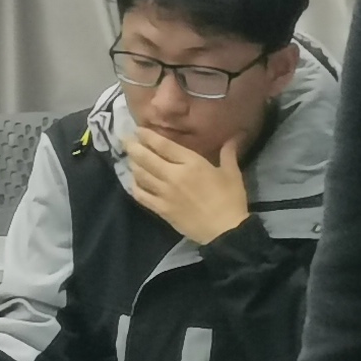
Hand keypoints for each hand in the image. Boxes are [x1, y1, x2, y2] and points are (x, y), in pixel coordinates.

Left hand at [124, 127, 248, 246]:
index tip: (138, 130)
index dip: (148, 136)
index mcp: (191, 163)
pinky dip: (135, 186)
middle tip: (125, 140)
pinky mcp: (161, 209)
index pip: (164, 146)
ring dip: (133, 164)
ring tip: (129, 158)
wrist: (225, 231)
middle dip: (133, 147)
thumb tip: (236, 136)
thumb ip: (229, 152)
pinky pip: (142, 196)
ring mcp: (165, 193)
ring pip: (141, 175)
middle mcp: (174, 175)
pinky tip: (133, 182)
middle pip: (146, 158)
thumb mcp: (232, 173)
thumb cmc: (230, 199)